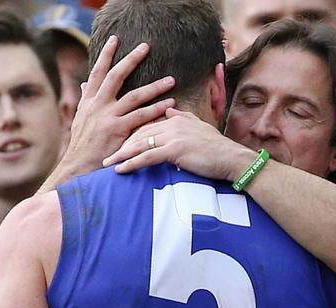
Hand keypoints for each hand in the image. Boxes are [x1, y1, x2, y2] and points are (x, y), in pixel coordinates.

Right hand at [41, 35, 175, 190]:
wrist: (78, 166)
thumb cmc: (82, 144)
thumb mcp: (81, 119)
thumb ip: (86, 99)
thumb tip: (85, 83)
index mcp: (88, 101)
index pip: (97, 72)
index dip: (105, 55)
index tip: (114, 39)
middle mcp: (97, 105)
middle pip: (116, 76)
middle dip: (131, 59)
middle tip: (146, 47)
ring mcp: (107, 117)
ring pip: (134, 96)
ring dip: (154, 86)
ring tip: (171, 80)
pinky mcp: (118, 130)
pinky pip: (141, 116)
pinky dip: (156, 109)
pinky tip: (169, 103)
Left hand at [103, 108, 253, 181]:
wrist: (232, 159)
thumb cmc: (216, 148)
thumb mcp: (199, 128)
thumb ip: (183, 117)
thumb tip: (172, 108)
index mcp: (175, 118)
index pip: (146, 125)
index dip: (128, 134)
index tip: (115, 142)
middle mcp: (172, 123)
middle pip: (138, 133)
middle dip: (119, 144)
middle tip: (104, 153)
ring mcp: (173, 136)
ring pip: (139, 144)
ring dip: (121, 155)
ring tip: (106, 163)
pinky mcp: (175, 150)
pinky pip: (147, 157)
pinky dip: (131, 163)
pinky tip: (120, 170)